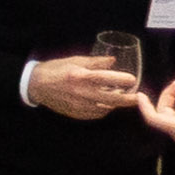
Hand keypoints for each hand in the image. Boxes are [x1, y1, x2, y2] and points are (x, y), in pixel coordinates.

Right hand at [25, 54, 143, 119]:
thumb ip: (95, 62)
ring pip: (105, 109)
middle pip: (112, 99)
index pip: (108, 79)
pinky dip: (103, 110)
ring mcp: (79, 105)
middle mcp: (81, 92)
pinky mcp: (76, 113)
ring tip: (121, 99)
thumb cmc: (56, 69)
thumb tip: (113, 61)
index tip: (133, 79)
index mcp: (81, 76)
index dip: (123, 80)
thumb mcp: (75, 60)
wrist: (36, 85)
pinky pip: (96, 114)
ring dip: (115, 105)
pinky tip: (105, 104)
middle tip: (138, 97)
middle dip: (128, 99)